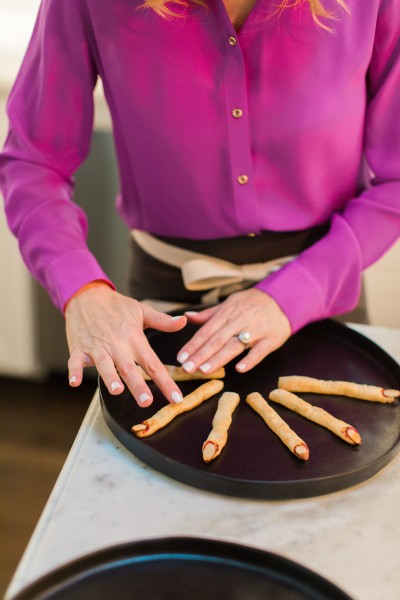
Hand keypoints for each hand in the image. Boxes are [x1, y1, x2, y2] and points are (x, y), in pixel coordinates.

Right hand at [65, 283, 186, 406]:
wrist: (86, 295)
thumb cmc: (116, 307)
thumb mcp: (142, 310)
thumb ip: (163, 321)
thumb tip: (183, 322)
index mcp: (134, 338)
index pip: (152, 363)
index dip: (166, 382)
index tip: (176, 398)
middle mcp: (117, 344)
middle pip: (129, 368)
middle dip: (138, 385)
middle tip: (146, 401)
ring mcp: (97, 347)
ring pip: (104, 365)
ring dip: (110, 377)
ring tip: (116, 390)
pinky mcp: (79, 349)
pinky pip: (76, 362)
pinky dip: (75, 371)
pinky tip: (74, 382)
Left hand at [176, 288, 290, 373]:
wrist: (284, 298)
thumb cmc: (253, 304)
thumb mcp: (230, 303)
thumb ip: (209, 314)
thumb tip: (186, 316)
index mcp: (227, 312)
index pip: (206, 330)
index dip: (193, 344)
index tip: (181, 358)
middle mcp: (239, 320)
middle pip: (217, 339)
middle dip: (200, 354)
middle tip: (187, 368)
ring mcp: (256, 330)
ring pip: (235, 345)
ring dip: (219, 358)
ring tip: (204, 370)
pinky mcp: (271, 339)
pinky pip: (260, 351)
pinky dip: (250, 360)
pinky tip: (239, 369)